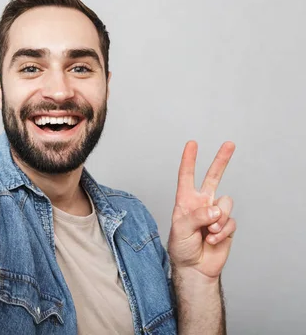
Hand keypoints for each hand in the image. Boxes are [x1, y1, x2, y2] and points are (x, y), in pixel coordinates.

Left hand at [168, 141, 236, 279]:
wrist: (194, 268)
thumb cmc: (181, 248)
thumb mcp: (180, 230)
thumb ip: (196, 217)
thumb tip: (215, 209)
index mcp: (186, 201)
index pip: (187, 176)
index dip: (189, 160)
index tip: (192, 144)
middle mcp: (202, 203)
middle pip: (213, 177)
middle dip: (221, 160)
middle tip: (229, 144)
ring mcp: (215, 213)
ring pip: (226, 203)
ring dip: (218, 219)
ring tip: (207, 232)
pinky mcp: (227, 225)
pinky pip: (230, 222)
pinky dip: (222, 231)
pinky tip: (213, 240)